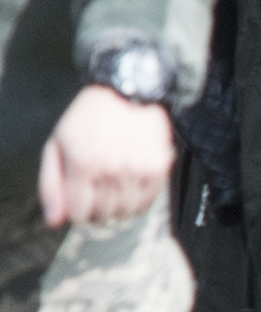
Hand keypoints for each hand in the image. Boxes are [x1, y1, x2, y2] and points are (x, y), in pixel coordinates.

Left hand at [39, 85, 174, 233]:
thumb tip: (54, 222)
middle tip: (98, 190)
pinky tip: (131, 184)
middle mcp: (112, 169)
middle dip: (97, 208)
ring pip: (125, 213)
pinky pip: (147, 203)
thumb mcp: (57, 145)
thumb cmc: (87, 119)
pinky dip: (138, 201)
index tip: (80, 198)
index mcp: (84, 164)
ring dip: (118, 207)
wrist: (127, 90)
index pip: (79, 214)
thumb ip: (50, 185)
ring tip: (115, 187)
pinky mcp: (158, 167)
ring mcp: (138, 169)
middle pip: (103, 215)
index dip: (77, 209)